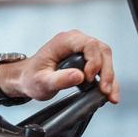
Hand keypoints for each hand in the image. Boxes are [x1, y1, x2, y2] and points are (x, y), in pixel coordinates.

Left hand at [4, 29, 118, 102]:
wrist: (27, 80)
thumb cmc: (31, 77)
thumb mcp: (41, 82)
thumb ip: (59, 80)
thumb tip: (79, 76)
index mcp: (64, 41)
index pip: (89, 44)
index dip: (93, 61)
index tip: (88, 78)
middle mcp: (75, 41)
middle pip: (102, 51)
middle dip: (106, 72)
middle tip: (104, 90)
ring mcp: (82, 49)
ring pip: (105, 59)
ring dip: (110, 77)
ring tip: (110, 95)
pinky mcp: (86, 60)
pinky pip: (102, 67)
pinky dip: (108, 81)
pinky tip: (110, 94)